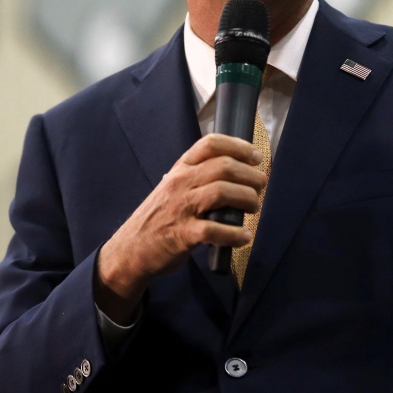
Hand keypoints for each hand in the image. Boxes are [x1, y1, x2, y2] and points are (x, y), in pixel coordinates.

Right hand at [95, 134, 265, 323]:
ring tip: (254, 208)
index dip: (238, 146)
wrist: (131, 249)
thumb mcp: (174, 187)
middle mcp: (180, 183)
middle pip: (223, 167)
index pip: (210, 144)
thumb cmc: (160, 216)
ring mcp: (181, 208)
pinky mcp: (182, 234)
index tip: (255, 156)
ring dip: (247, 199)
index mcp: (180, 168)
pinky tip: (244, 237)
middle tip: (260, 186)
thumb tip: (239, 171)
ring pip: (222, 192)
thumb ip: (199, 176)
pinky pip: (215, 230)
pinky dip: (235, 234)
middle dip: (250, 176)